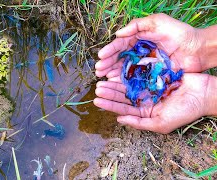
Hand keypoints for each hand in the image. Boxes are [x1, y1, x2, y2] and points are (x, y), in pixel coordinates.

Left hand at [93, 73, 216, 133]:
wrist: (203, 94)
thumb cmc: (184, 111)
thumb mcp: (161, 123)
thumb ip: (140, 123)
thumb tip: (119, 121)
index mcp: (144, 112)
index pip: (123, 109)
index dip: (109, 105)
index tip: (97, 100)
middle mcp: (144, 101)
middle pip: (123, 96)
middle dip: (109, 92)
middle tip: (97, 87)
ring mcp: (148, 88)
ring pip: (127, 85)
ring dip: (115, 83)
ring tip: (102, 78)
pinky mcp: (153, 76)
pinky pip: (137, 74)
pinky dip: (127, 73)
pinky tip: (117, 70)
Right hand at [95, 13, 205, 78]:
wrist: (198, 48)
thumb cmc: (178, 32)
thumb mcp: (157, 21)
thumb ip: (137, 25)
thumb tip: (118, 34)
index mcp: (139, 37)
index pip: (120, 44)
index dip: (109, 50)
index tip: (100, 57)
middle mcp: (139, 50)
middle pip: (119, 57)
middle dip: (107, 63)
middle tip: (98, 70)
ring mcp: (144, 62)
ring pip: (125, 68)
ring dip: (112, 72)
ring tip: (103, 77)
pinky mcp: (151, 73)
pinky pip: (135, 77)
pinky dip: (124, 79)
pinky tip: (116, 82)